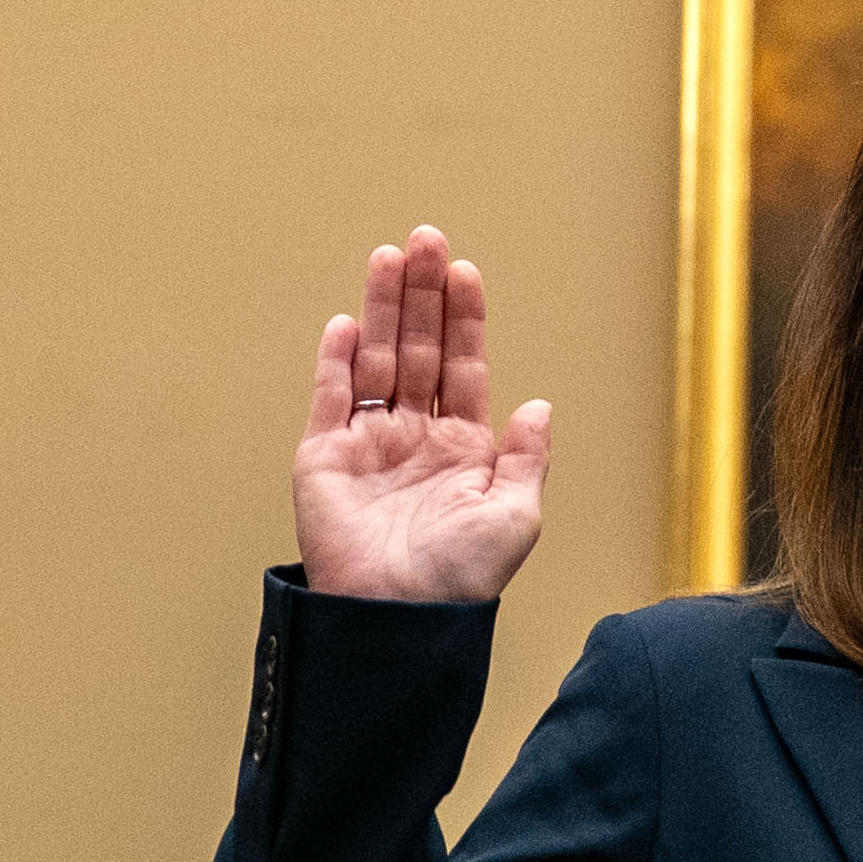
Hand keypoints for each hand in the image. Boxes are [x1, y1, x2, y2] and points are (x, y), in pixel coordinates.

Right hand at [294, 223, 552, 605]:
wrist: (397, 622)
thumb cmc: (459, 582)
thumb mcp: (515, 518)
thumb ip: (525, 459)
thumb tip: (538, 405)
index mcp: (461, 449)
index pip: (464, 366)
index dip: (464, 319)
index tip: (465, 272)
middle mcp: (414, 438)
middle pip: (418, 349)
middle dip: (422, 295)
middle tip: (426, 240)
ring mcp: (368, 446)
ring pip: (376, 360)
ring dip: (382, 308)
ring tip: (390, 258)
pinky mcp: (324, 461)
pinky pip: (330, 399)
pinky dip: (336, 360)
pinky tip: (348, 321)